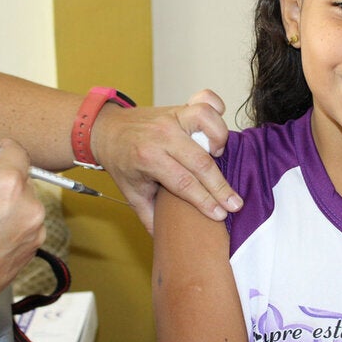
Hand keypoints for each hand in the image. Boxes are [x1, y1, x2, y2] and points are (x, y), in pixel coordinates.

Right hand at [0, 131, 45, 324]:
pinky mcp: (34, 247)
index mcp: (8, 182)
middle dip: (2, 180)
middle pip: (22, 178)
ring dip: (9, 203)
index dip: (2, 150)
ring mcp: (35, 228)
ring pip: (26, 202)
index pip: (16, 151)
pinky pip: (27, 225)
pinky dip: (14, 224)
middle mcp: (29, 203)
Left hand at [91, 89, 242, 232]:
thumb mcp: (132, 193)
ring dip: (219, 141)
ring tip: (220, 158)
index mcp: (147, 158)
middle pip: (200, 162)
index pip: (183, 183)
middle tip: (235, 203)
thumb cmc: (123, 162)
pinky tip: (218, 128)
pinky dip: (217, 108)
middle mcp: (161, 135)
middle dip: (220, 186)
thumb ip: (150, 217)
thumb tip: (167, 241)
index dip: (204, 201)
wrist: (106, 130)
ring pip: (206, 122)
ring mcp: (172, 117)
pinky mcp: (179, 107)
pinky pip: (206, 100)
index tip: (220, 214)